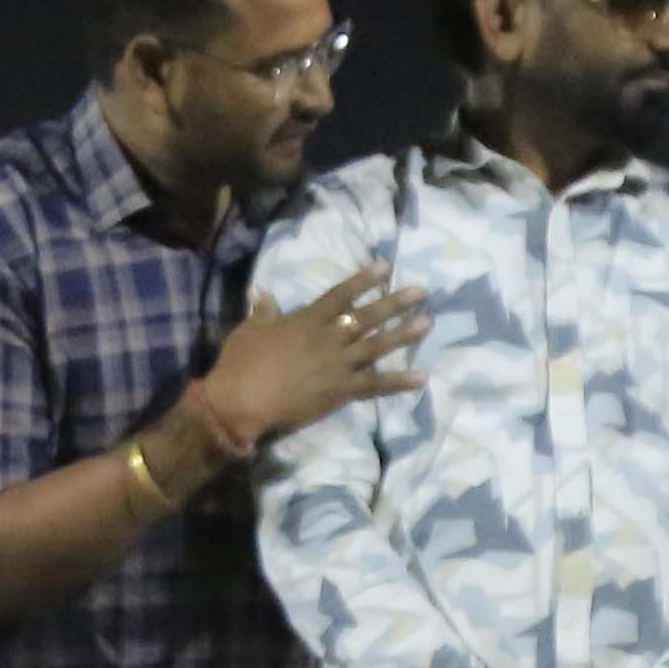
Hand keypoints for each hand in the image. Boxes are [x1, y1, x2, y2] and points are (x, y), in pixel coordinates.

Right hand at [194, 269, 426, 449]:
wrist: (242, 401)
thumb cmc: (241, 363)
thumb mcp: (250, 330)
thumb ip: (263, 311)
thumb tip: (261, 292)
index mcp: (308, 320)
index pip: (341, 294)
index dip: (364, 279)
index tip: (385, 267)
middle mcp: (329, 338)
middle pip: (367, 316)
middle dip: (395, 302)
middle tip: (421, 291)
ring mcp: (338, 365)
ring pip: (377, 346)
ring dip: (403, 334)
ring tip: (427, 322)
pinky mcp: (341, 391)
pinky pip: (375, 385)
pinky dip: (398, 382)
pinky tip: (421, 378)